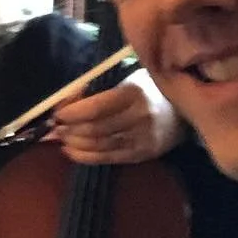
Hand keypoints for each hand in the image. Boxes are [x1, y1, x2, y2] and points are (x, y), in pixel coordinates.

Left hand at [48, 67, 183, 165]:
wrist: (185, 109)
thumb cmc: (147, 88)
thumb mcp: (125, 78)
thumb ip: (97, 87)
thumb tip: (65, 100)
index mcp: (134, 94)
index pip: (97, 108)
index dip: (72, 112)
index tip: (57, 112)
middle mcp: (140, 118)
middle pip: (95, 129)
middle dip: (69, 129)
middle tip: (53, 127)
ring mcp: (143, 139)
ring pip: (100, 146)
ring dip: (74, 143)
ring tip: (59, 138)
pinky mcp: (143, 154)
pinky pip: (109, 158)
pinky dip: (85, 157)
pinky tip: (71, 151)